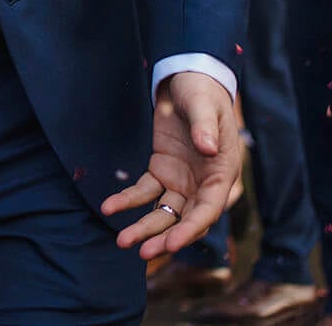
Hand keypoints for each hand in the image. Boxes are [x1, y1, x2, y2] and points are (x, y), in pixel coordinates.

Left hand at [103, 71, 243, 259]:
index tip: (170, 244)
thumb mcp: (205, 105)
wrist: (186, 79)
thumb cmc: (202, 93)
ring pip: (163, 212)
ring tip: (122, 241)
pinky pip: (144, 192)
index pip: (208, 209)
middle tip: (141, 252)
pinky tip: (109, 207)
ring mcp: (182, 180)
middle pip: (184, 218)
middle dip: (164, 237)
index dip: (191, 229)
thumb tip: (207, 147)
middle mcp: (203, 183)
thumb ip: (205, 126)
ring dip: (144, 227)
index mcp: (222, 173)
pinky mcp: (161, 171)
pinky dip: (127, 201)